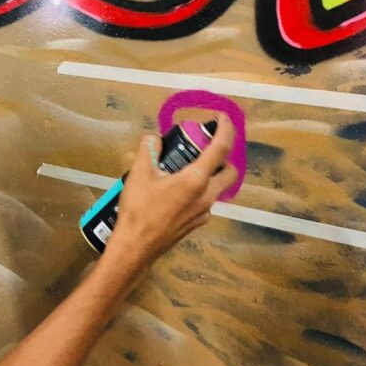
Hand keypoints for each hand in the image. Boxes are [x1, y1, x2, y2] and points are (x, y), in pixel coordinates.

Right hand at [106, 114, 236, 269]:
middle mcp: (206, 196)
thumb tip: (154, 138)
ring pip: (217, 188)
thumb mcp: (139, 174)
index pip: (220, 149)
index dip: (226, 129)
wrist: (135, 248)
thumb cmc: (139, 210)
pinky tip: (176, 192)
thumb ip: (149, 150)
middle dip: (223, 157)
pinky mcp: (196, 224)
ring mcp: (203, 212)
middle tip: (203, 148)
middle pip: (229, 171)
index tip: (223, 118)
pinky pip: (205, 202)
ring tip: (184, 169)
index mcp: (196, 180)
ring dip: (209, 174)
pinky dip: (198, 191)